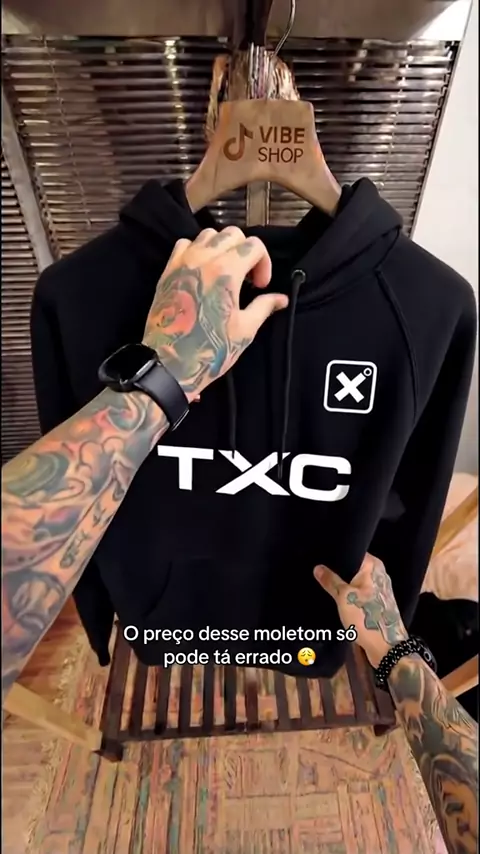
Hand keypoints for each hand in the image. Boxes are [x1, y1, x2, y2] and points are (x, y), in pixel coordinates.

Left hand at [143, 227, 288, 401]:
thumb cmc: (210, 350)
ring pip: (208, 235)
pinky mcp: (168, 271)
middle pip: (232, 234)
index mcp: (226, 272)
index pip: (253, 246)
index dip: (264, 263)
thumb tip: (281, 299)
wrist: (170, 363)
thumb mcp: (245, 330)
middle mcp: (203, 259)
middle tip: (247, 277)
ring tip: (226, 271)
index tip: (261, 286)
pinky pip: (184, 245)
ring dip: (222, 247)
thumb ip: (264, 306)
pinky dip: (197, 250)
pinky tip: (202, 271)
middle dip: (245, 251)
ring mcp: (182, 263)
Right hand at [313, 553, 408, 667]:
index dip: (336, 554)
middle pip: (352, 567)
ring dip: (341, 584)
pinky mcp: (376, 602)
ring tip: (321, 582)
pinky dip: (348, 594)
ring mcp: (378, 589)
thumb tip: (318, 567)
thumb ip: (330, 581)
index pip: (352, 551)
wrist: (386, 646)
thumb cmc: (366, 617)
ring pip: (354, 581)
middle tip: (316, 569)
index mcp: (373, 566)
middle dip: (336, 570)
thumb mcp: (343, 597)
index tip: (319, 555)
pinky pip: (358, 593)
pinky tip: (333, 596)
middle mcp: (378, 574)